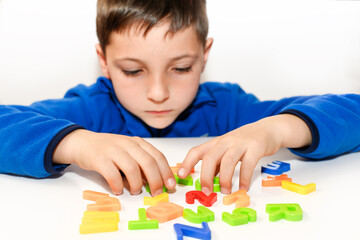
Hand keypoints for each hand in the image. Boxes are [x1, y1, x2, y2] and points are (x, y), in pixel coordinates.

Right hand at [53, 130, 175, 195]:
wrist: (83, 143)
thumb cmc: (109, 150)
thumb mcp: (129, 151)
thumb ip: (142, 162)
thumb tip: (156, 181)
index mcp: (138, 142)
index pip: (157, 156)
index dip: (166, 172)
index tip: (171, 185)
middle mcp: (128, 144)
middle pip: (148, 163)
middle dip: (155, 181)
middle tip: (156, 193)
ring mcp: (113, 150)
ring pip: (132, 169)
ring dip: (136, 184)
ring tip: (135, 191)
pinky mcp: (99, 159)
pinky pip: (112, 175)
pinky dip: (118, 186)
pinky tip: (118, 190)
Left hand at [177, 114, 311, 193]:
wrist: (267, 129)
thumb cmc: (244, 141)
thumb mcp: (227, 149)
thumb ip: (218, 164)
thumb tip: (208, 181)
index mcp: (216, 143)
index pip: (197, 151)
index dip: (187, 163)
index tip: (181, 175)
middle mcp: (226, 141)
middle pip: (210, 157)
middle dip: (206, 176)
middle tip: (206, 191)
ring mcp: (240, 143)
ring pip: (227, 161)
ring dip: (225, 179)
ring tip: (225, 191)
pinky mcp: (255, 147)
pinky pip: (248, 164)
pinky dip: (244, 178)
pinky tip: (243, 188)